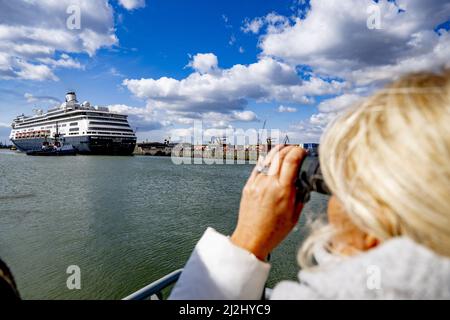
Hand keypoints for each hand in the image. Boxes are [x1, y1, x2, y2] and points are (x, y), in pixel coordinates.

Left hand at [231, 145, 306, 260]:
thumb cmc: (274, 231)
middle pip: (280, 156)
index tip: (304, 151)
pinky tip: (270, 158)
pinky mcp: (248, 186)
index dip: (299, 151)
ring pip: (267, 159)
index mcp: (283, 191)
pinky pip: (257, 168)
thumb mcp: (295, 215)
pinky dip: (265, 160)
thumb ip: (300, 196)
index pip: (291, 161)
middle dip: (290, 148)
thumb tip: (303, 182)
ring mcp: (257, 184)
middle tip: (296, 148)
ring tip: (284, 148)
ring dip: (277, 151)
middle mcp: (268, 184)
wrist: (252, 239)